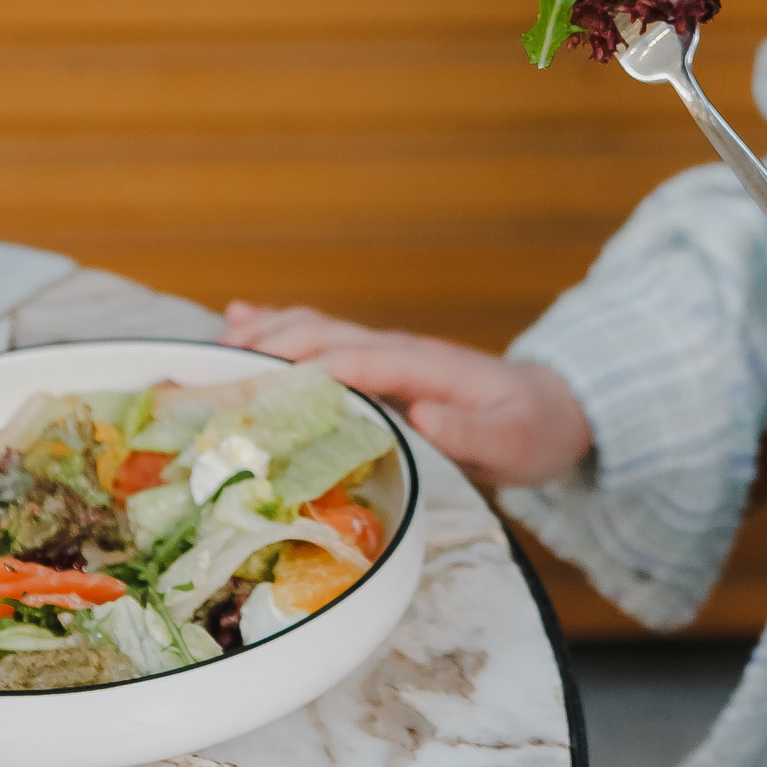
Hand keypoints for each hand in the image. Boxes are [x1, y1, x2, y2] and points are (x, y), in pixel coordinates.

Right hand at [218, 302, 594, 488]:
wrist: (553, 407)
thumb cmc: (531, 430)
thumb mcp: (514, 443)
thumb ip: (472, 434)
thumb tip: (424, 417)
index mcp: (427, 366)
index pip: (359, 359)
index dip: (309, 366)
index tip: (259, 382)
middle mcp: (399, 350)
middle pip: (324, 337)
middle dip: (270, 348)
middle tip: (214, 370)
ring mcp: (386, 352)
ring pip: (316, 331)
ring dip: (266, 335)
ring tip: (213, 348)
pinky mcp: (379, 363)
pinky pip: (323, 339)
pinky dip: (280, 329)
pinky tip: (239, 323)